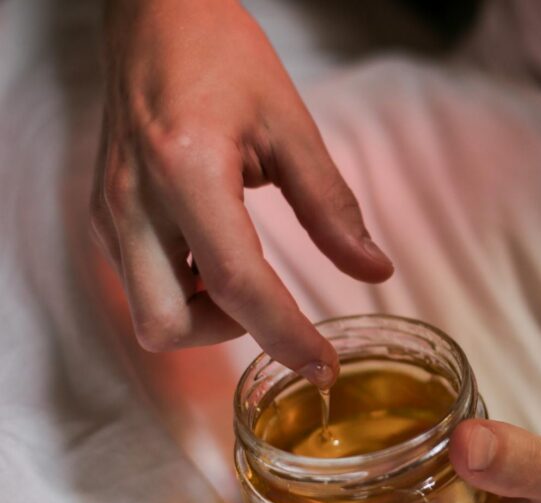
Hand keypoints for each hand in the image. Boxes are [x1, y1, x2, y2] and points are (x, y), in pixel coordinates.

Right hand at [92, 0, 392, 386]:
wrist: (153, 15)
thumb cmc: (220, 54)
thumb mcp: (290, 125)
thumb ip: (332, 206)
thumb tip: (374, 270)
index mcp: (186, 169)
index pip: (238, 284)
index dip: (286, 336)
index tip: (323, 367)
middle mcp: (133, 199)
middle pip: (167, 325)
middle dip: (226, 335)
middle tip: (272, 308)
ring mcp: (108, 209)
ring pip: (148, 312)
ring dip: (203, 314)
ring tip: (242, 269)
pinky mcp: (103, 211)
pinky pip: (139, 282)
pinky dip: (183, 289)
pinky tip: (214, 251)